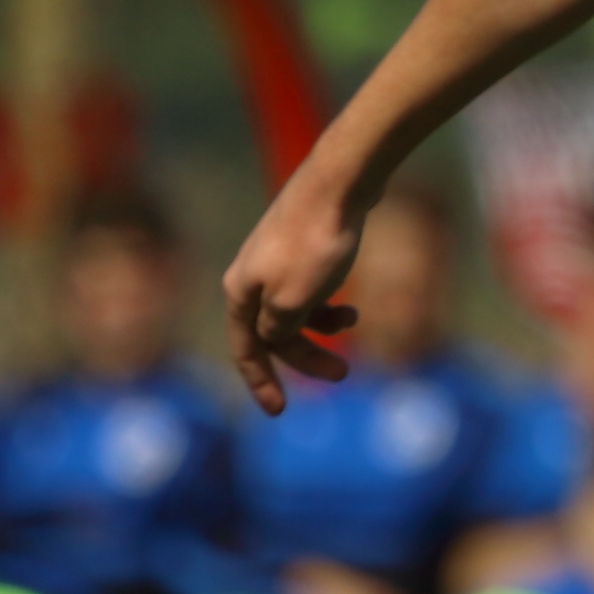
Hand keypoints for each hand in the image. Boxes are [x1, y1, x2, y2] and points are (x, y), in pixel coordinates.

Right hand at [219, 178, 365, 413]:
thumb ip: (279, 329)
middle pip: (274, 333)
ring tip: (353, 321)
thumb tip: (274, 339)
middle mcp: (250, 276)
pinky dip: (328, 302)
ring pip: (294, 311)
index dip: (261, 383)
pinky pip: (309, 289)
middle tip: (344, 374)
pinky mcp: (301, 244)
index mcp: (240, 293)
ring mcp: (275, 258)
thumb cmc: (316, 243)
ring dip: (323, 328)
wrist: (340, 181)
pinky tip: (351, 303)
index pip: (246, 350)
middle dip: (306, 357)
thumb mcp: (294, 300)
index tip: (279, 412)